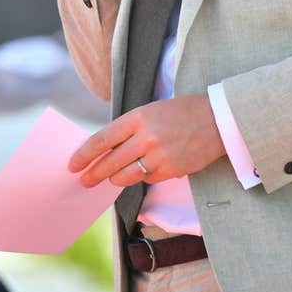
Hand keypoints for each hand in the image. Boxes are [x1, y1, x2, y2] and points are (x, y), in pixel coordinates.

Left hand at [69, 96, 225, 186]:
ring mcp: (158, 155)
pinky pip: (147, 179)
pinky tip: (146, 169)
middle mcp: (146, 137)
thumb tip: (108, 149)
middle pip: (110, 162)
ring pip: (126, 176)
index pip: (103, 138)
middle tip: (84, 181)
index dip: (85, 154)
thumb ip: (131, 128)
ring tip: (112, 177)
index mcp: (139, 117)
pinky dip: (143, 176)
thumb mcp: (153, 111)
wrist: (217, 120)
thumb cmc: (183, 112)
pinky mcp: (170, 170)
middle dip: (94, 174)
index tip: (73, 164)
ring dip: (116, 178)